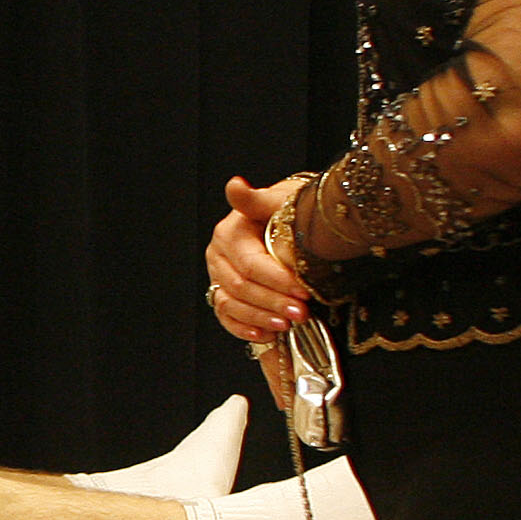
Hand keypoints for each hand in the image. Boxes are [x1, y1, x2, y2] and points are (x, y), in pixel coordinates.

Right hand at [206, 174, 312, 340]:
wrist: (284, 221)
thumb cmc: (285, 211)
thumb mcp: (278, 201)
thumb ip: (255, 198)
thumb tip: (235, 185)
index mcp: (229, 233)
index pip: (250, 264)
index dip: (276, 280)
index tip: (303, 291)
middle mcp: (218, 256)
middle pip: (241, 287)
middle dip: (273, 302)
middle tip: (302, 312)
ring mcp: (218, 277)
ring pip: (232, 305)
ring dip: (261, 318)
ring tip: (288, 324)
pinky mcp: (222, 294)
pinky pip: (226, 317)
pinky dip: (244, 328)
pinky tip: (264, 334)